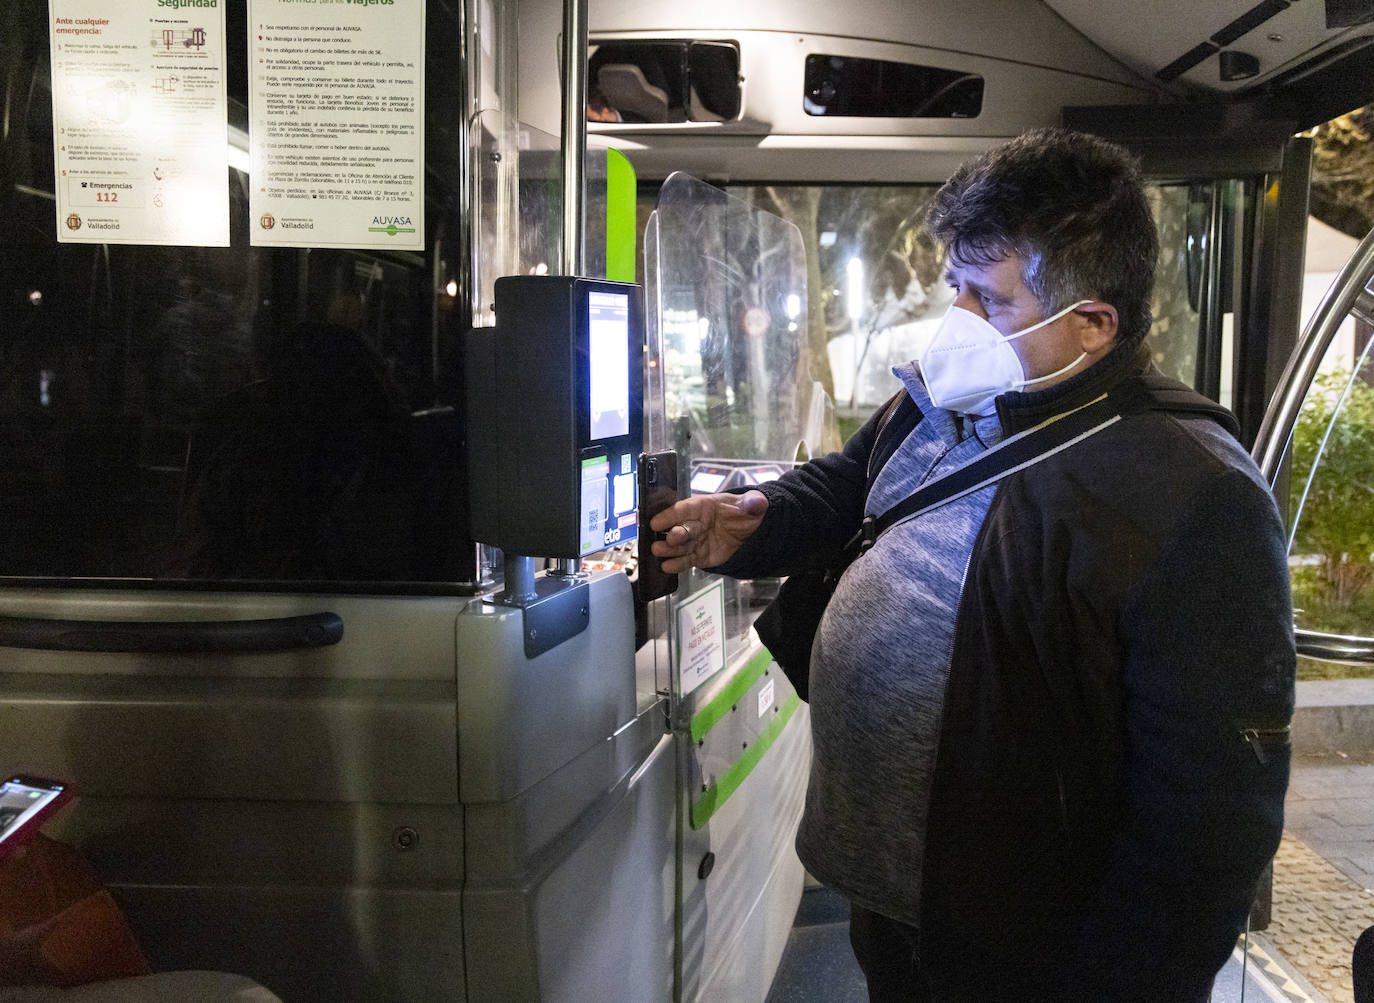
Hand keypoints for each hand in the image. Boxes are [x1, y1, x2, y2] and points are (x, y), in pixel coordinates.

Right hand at [649, 491, 768, 572]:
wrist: (749, 531)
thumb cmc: (744, 513)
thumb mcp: (751, 504)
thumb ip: (752, 502)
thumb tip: (757, 501)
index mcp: (702, 507)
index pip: (683, 509)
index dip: (669, 515)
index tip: (656, 522)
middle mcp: (694, 523)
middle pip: (680, 529)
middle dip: (673, 534)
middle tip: (668, 539)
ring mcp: (695, 541)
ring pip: (679, 546)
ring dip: (668, 549)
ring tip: (659, 552)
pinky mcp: (698, 556)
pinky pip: (686, 560)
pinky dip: (677, 564)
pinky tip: (667, 567)